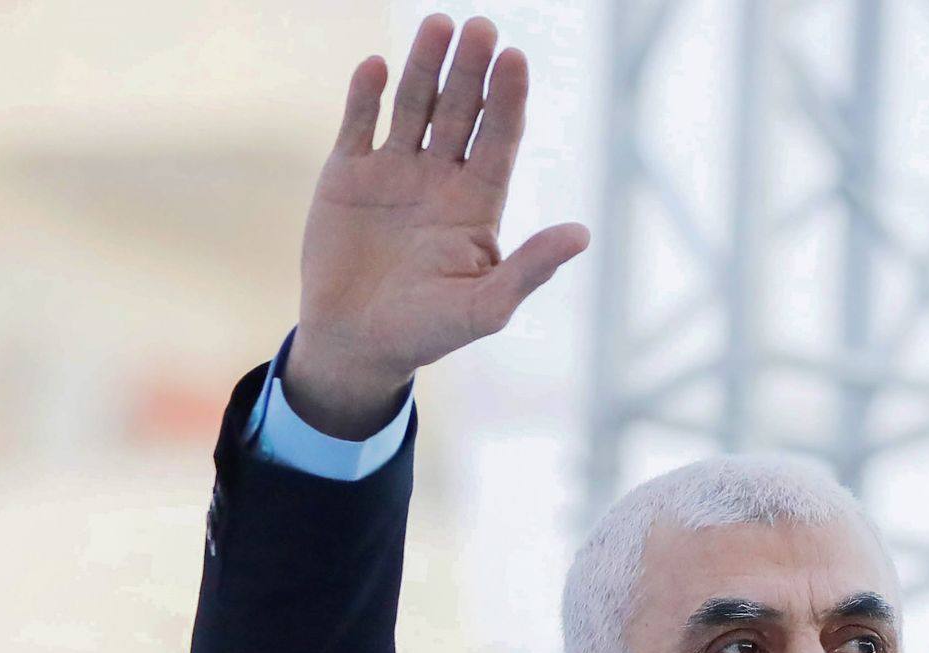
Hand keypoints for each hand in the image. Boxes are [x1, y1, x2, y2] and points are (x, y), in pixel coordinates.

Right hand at [287, 13, 590, 433]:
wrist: (354, 346)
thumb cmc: (426, 334)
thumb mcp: (484, 308)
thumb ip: (529, 269)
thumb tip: (581, 235)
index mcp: (476, 204)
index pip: (498, 139)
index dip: (507, 100)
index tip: (515, 59)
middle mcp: (439, 178)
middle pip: (460, 111)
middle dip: (470, 71)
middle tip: (481, 26)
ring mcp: (393, 172)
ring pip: (413, 106)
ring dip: (425, 67)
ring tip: (437, 25)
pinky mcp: (347, 175)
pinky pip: (359, 124)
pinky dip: (366, 95)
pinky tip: (376, 67)